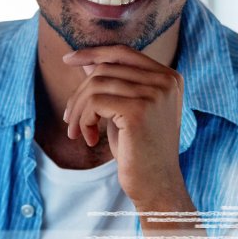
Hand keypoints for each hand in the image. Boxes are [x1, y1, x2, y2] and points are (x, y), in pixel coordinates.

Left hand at [62, 45, 187, 208]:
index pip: (123, 53)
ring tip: (77, 132)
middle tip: (69, 120)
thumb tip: (86, 61)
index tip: (68, 60)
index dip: (93, 53)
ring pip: (95, 84)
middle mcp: (165, 81)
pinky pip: (94, 102)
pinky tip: (88, 139)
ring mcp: (154, 94)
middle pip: (104, 69)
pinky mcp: (138, 111)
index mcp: (169, 77)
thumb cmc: (139, 150)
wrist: (156, 185)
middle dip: (80, 94)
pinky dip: (83, 120)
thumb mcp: (126, 111)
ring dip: (78, 110)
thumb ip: (113, 84)